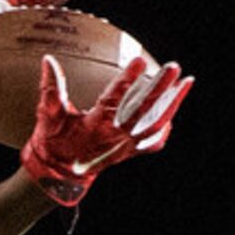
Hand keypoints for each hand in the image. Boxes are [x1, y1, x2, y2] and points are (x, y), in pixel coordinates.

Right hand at [21, 54, 192, 205]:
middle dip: (160, 89)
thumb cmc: (53, 143)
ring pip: (155, 125)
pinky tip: (172, 114)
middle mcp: (114, 138)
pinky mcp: (128, 152)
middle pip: (143, 112)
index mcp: (94, 127)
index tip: (139, 61)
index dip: (126, 81)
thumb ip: (50, 89)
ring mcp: (125, 146)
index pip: (113, 100)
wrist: (59, 174)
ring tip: (186, 82)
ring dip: (173, 104)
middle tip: (173, 67)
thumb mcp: (48, 116)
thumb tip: (49, 61)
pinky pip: (152, 142)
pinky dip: (164, 129)